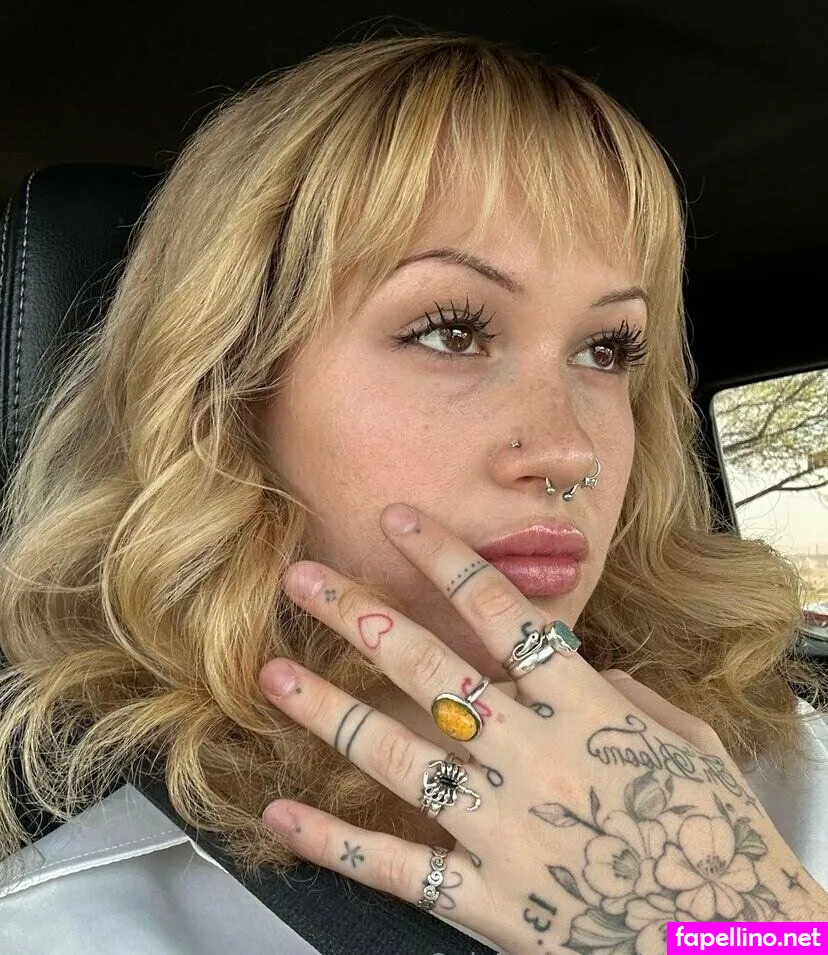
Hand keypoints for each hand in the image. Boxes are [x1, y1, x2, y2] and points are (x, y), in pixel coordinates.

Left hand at [259, 504, 826, 953]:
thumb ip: (619, 694)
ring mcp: (503, 830)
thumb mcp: (688, 742)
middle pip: (430, 669)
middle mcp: (535, 758)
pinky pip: (394, 866)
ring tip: (274, 674)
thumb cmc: (718, 838)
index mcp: (588, 710)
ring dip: (328, 709)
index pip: (501, 613)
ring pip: (396, 754)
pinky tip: (283, 815)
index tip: (400, 521)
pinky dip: (333, 841)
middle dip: (361, 617)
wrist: (731, 941)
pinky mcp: (485, 900)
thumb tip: (569, 666)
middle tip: (307, 580)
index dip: (445, 559)